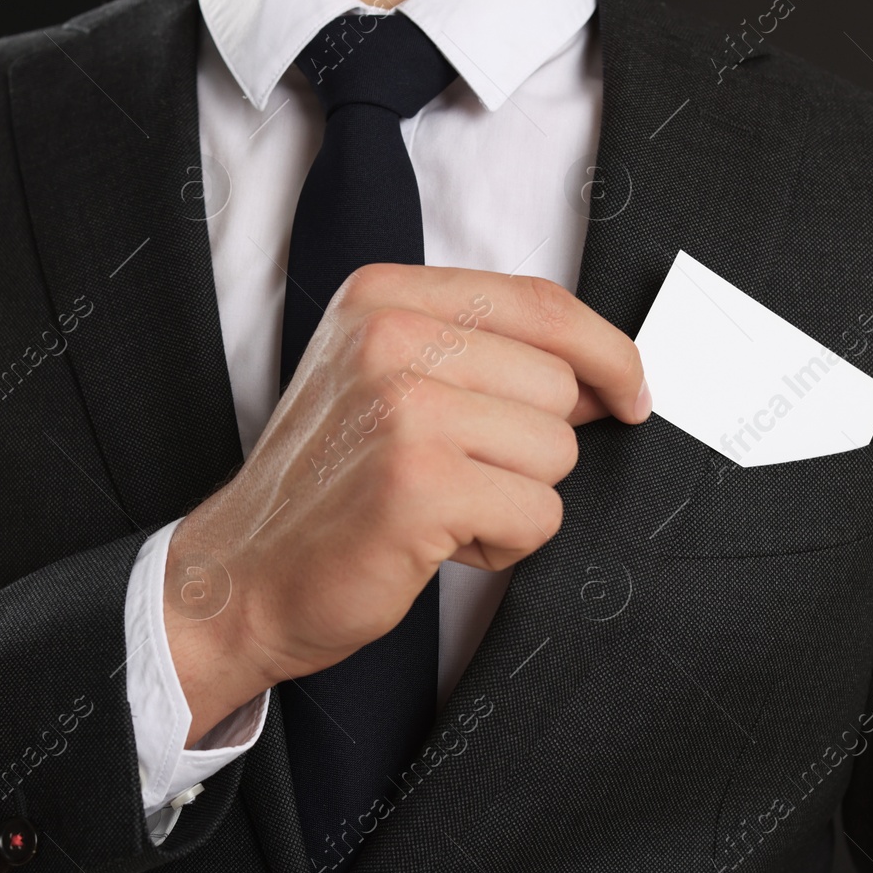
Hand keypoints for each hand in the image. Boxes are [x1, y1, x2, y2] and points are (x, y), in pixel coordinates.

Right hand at [163, 265, 649, 743]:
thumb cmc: (325, 487)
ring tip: (439, 507)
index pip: (540, 302)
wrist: (240, 576)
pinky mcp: (420, 482)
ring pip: (555, 451)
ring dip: (514, 497)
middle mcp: (389, 336)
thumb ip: (477, 353)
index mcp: (383, 297)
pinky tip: (437, 542)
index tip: (632, 391)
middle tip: (457, 475)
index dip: (606, 351)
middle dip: (531, 448)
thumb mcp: (383, 379)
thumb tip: (604, 377)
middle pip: (558, 384)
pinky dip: (502, 543)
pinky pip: (538, 512)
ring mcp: (403, 406)